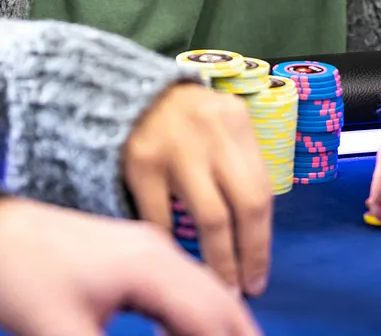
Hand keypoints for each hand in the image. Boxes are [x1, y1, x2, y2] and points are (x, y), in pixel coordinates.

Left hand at [0, 197, 262, 335]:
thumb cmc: (18, 278)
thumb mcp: (59, 333)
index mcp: (147, 267)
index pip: (211, 319)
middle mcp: (157, 252)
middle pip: (220, 301)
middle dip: (239, 335)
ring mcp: (147, 249)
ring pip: (205, 292)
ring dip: (218, 328)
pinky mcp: (133, 254)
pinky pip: (182, 288)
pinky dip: (195, 317)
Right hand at [123, 82, 272, 294]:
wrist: (117, 91)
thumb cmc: (176, 117)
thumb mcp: (214, 123)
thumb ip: (234, 162)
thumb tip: (251, 232)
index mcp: (236, 120)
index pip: (262, 189)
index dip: (263, 240)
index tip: (259, 274)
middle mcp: (212, 132)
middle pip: (244, 205)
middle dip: (247, 256)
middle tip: (242, 289)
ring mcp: (176, 146)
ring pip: (210, 218)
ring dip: (218, 260)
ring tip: (217, 283)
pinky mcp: (141, 162)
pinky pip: (163, 219)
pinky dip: (172, 244)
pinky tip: (175, 261)